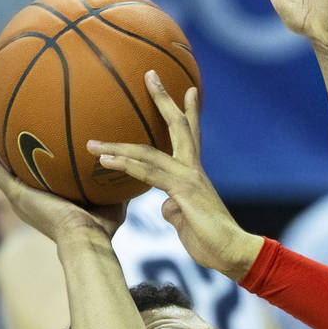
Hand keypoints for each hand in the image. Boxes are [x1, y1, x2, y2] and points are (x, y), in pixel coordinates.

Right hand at [0, 122, 124, 242]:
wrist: (87, 239)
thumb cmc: (101, 230)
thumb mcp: (110, 204)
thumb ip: (113, 188)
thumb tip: (125, 168)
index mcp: (42, 202)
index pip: (28, 177)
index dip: (23, 160)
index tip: (25, 141)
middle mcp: (26, 200)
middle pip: (7, 169)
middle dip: (1, 148)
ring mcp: (18, 198)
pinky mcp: (15, 194)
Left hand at [88, 72, 260, 277]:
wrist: (234, 253)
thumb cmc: (213, 243)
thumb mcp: (187, 222)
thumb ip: (174, 208)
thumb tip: (164, 204)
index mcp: (195, 175)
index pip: (189, 137)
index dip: (187, 113)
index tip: (187, 91)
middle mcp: (193, 169)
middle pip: (178, 126)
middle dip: (163, 99)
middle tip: (151, 75)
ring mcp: (189, 177)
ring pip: (149, 152)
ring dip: (118, 146)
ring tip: (93, 143)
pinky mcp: (183, 190)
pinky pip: (149, 173)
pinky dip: (126, 166)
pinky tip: (106, 161)